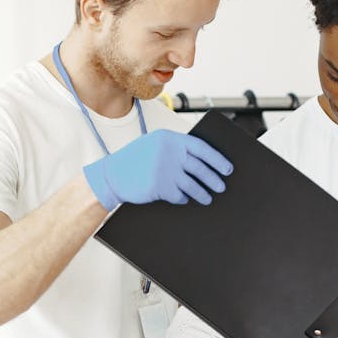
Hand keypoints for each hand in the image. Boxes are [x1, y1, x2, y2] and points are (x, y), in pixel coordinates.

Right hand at [83, 130, 232, 210]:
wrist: (111, 176)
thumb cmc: (133, 161)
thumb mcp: (153, 145)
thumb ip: (174, 148)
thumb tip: (202, 160)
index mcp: (168, 138)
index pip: (200, 147)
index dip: (216, 159)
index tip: (227, 168)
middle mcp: (168, 151)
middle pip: (199, 167)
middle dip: (213, 178)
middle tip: (221, 186)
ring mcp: (164, 169)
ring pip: (192, 184)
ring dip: (202, 192)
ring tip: (208, 198)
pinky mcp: (159, 186)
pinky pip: (179, 195)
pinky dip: (184, 198)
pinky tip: (185, 199)